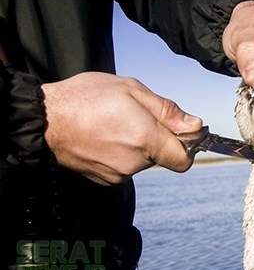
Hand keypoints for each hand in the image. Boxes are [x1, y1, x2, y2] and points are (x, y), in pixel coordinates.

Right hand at [42, 72, 201, 184]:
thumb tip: (195, 125)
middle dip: (157, 137)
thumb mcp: (132, 90)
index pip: (184, 159)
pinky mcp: (103, 179)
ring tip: (114, 123)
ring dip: (137, 145)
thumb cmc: (86, 98)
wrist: (43, 119)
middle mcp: (133, 163)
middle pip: (162, 156)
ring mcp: (117, 174)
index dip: (187, 145)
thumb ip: (167, 111)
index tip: (179, 131)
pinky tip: (104, 136)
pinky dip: (121, 153)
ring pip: (142, 161)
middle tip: (135, 116)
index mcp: (146, 139)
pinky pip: (124, 167)